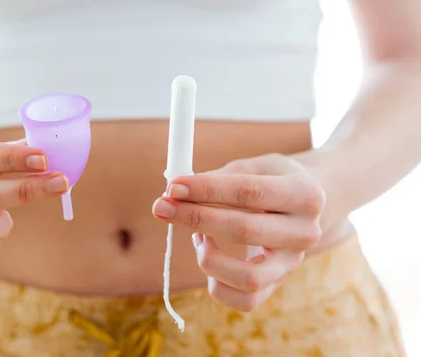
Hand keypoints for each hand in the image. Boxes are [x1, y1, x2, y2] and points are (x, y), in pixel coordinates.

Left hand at [152, 153, 324, 310]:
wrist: (302, 208)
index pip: (248, 192)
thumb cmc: (272, 180)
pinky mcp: (277, 285)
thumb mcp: (254, 166)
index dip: (206, 189)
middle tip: (161, 206)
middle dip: (195, 218)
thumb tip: (175, 192)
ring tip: (196, 236)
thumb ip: (219, 178)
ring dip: (208, 258)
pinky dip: (216, 283)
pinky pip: (244, 300)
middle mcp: (305, 233)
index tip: (173, 186)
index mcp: (305, 195)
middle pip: (244, 230)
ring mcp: (293, 264)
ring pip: (248, 277)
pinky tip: (208, 253)